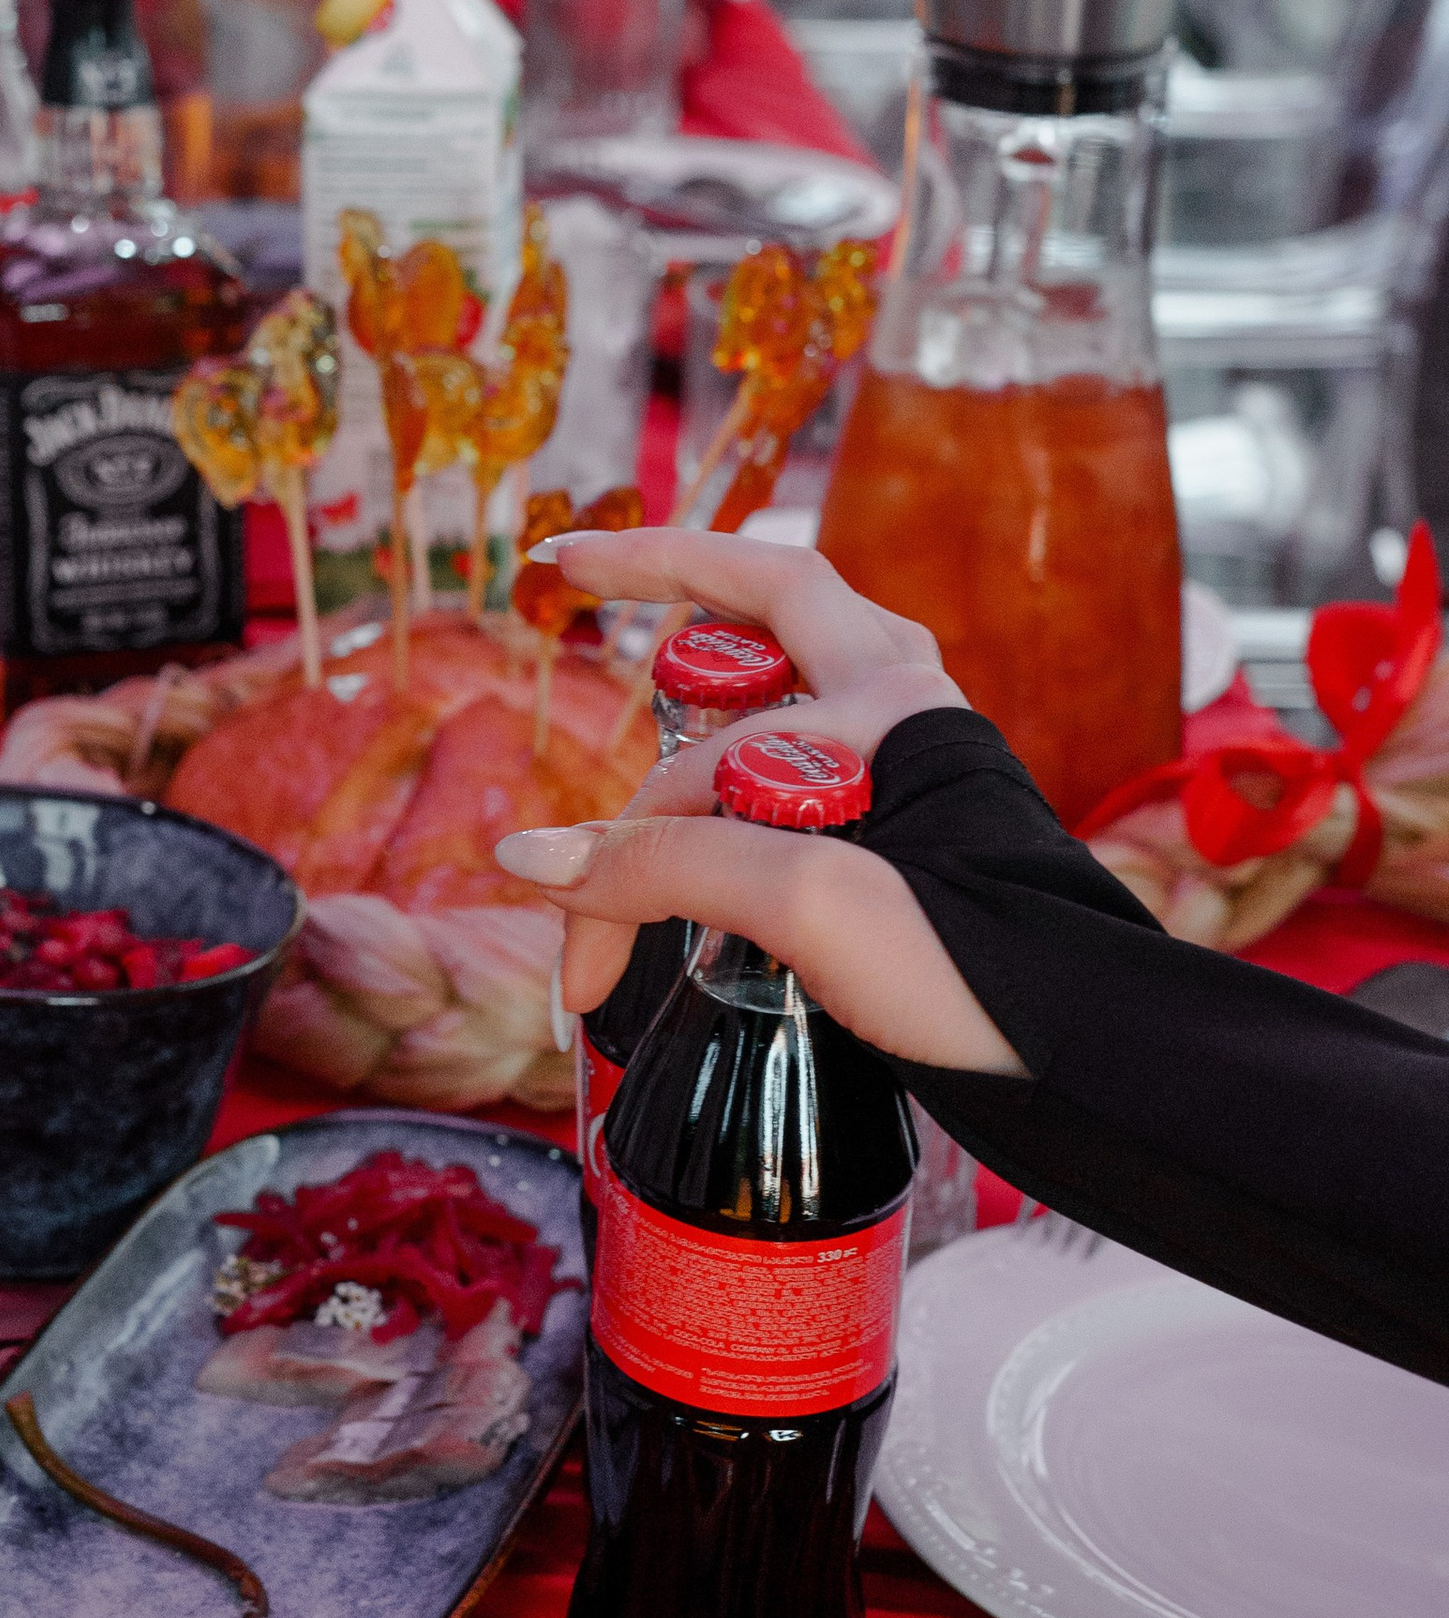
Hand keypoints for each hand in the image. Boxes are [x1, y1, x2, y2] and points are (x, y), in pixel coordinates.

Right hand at [492, 525, 1018, 1073]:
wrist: (1086, 1050)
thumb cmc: (967, 966)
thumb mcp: (800, 904)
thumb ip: (662, 866)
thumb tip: (530, 860)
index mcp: (885, 705)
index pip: (706, 745)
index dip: (626, 838)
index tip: (574, 931)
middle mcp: (910, 708)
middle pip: (774, 596)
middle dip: (672, 571)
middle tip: (577, 566)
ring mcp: (927, 756)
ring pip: (815, 658)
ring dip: (738, 639)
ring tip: (666, 642)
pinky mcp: (933, 819)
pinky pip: (836, 728)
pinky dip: (774, 716)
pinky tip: (745, 755)